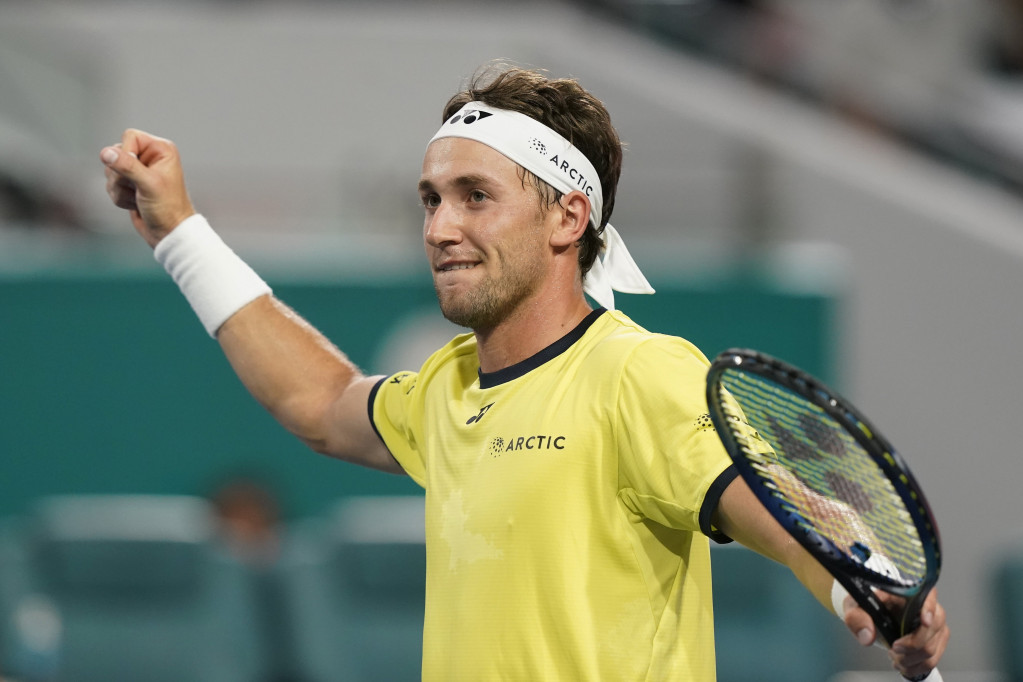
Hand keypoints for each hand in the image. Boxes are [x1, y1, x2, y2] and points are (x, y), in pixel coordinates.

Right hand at [100, 129, 195, 247]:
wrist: (168, 233)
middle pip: (116, 153)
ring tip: (138, 198)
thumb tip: (105, 152)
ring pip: (110, 170)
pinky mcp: (129, 184)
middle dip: (121, 175)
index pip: (130, 136)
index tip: (134, 172)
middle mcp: (149, 156)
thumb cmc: (167, 208)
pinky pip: (110, 184)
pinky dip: (119, 196)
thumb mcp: (148, 184)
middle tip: (138, 189)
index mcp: (160, 150)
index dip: (126, 153)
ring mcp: (138, 171)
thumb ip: (127, 166)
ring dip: (120, 188)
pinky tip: (135, 204)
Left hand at [841, 588, 948, 679]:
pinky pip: (932, 661)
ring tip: (894, 655)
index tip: (924, 621)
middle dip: (911, 644)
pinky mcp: (935, 640)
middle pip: (933, 627)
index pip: (928, 595)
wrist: (873, 621)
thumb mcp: (855, 608)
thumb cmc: (867, 608)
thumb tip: (867, 635)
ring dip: (910, 659)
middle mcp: (925, 606)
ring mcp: (933, 624)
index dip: (929, 608)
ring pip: (931, 648)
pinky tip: (902, 662)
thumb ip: (857, 618)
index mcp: (907, 593)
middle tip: (894, 647)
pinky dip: (915, 667)